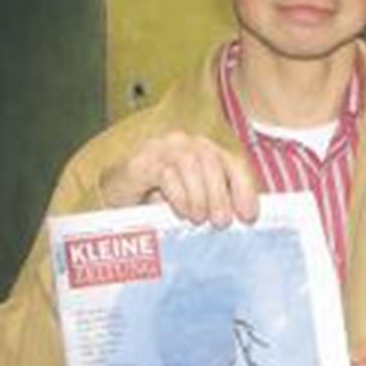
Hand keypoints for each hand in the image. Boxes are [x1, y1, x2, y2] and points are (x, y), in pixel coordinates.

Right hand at [100, 131, 257, 225]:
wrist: (116, 198)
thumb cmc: (159, 199)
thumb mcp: (194, 200)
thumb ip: (216, 202)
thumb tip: (242, 219)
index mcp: (205, 151)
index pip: (233, 163)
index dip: (245, 188)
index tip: (249, 216)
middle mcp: (185, 143)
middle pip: (213, 161)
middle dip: (221, 194)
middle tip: (221, 222)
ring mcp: (161, 148)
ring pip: (191, 163)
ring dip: (199, 195)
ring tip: (198, 219)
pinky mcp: (141, 162)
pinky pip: (166, 174)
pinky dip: (178, 195)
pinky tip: (181, 212)